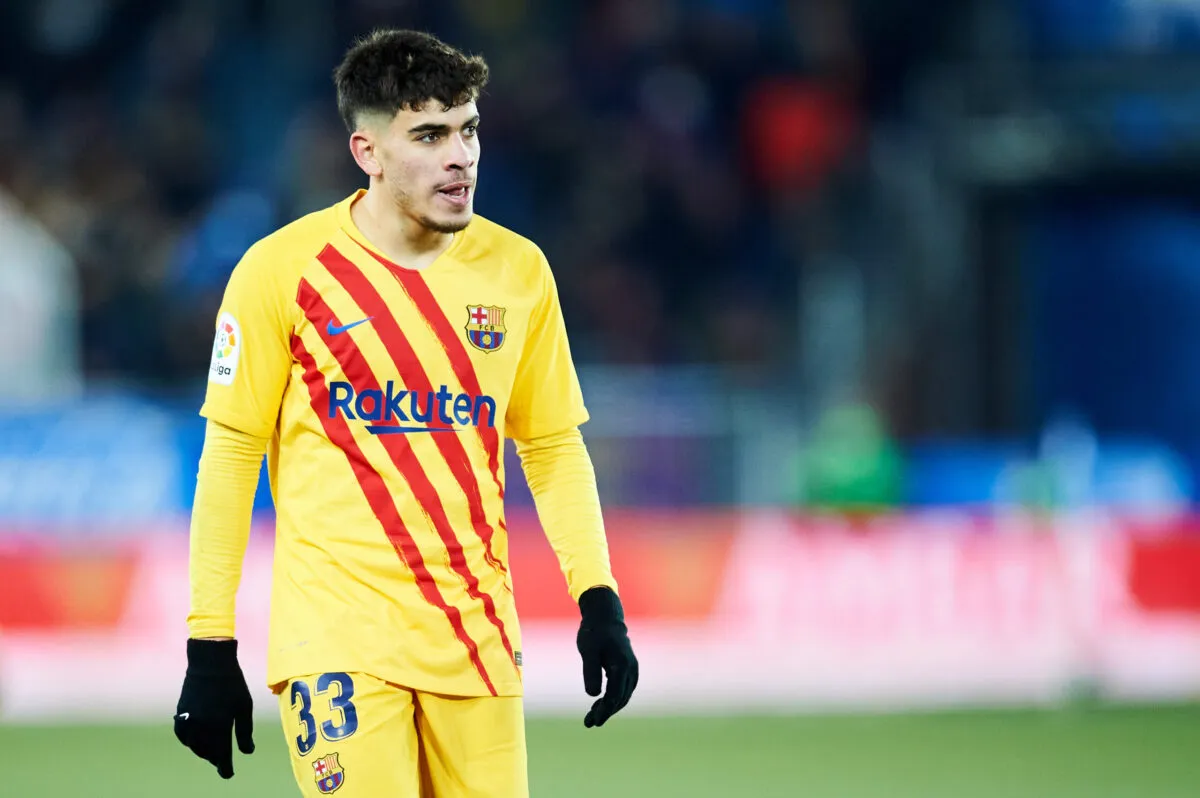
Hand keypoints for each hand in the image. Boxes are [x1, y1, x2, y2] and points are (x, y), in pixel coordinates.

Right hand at [173, 638, 255, 777]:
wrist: (209, 663)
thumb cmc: (232, 684)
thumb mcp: (244, 707)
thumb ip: (244, 732)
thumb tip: (248, 752)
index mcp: (219, 727)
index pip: (221, 756)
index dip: (225, 767)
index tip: (228, 773)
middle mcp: (201, 728)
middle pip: (207, 753)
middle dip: (216, 759)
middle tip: (223, 762)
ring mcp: (189, 721)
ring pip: (195, 746)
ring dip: (204, 751)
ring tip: (213, 752)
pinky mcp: (180, 714)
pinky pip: (184, 737)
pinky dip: (191, 742)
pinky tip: (198, 741)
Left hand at [576, 586, 637, 726]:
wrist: (605, 617)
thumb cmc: (594, 632)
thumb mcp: (588, 650)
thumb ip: (590, 671)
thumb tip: (593, 695)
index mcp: (622, 665)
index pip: (615, 696)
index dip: (604, 711)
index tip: (593, 722)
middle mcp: (631, 669)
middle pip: (621, 699)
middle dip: (606, 713)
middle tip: (589, 723)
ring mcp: (632, 669)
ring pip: (624, 696)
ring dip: (610, 708)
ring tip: (592, 717)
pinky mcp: (629, 669)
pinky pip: (624, 690)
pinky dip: (614, 700)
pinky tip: (601, 704)